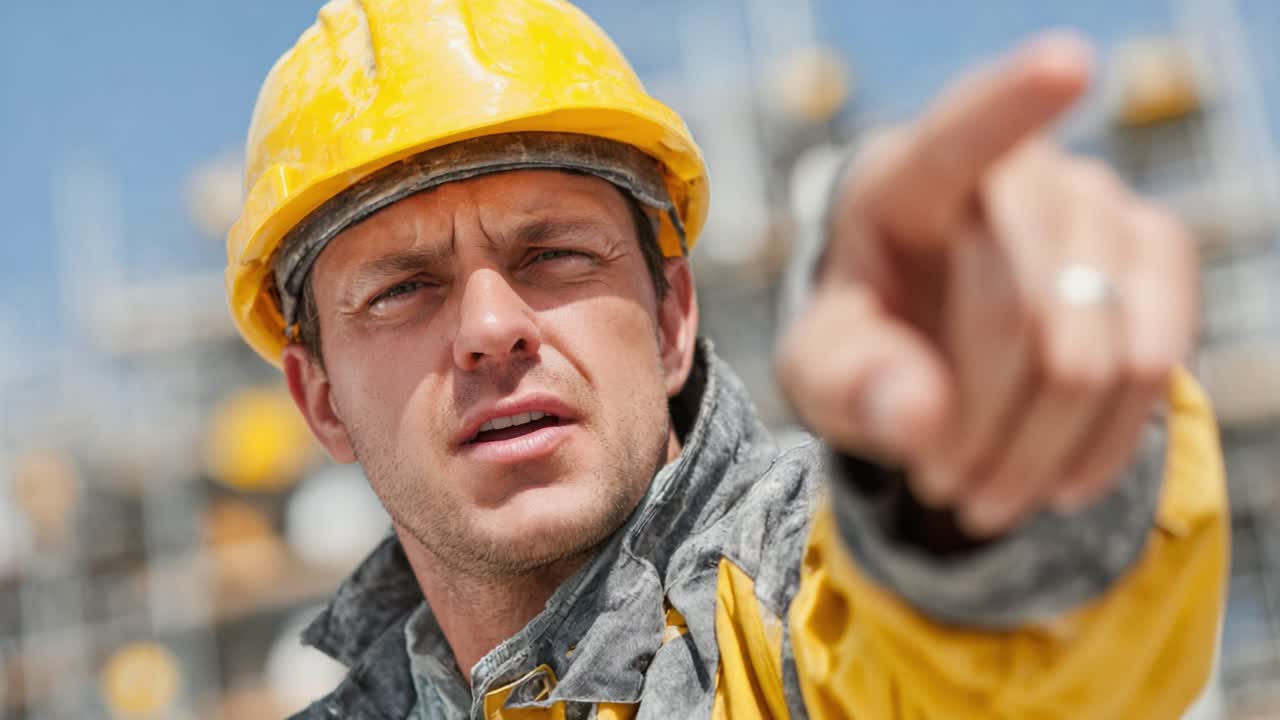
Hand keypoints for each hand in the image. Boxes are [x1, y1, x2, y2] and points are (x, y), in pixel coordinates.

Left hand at [776, 32, 1196, 536]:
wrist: (930, 348)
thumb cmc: (865, 343)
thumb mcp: (823, 372)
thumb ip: (850, 385)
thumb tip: (920, 415)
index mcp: (907, 179)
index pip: (959, 138)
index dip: (1012, 105)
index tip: (1066, 63)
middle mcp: (1015, 172)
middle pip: (1021, 310)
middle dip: (978, 427)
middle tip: (938, 486)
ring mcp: (1098, 201)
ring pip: (1096, 351)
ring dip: (1035, 451)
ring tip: (981, 496)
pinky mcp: (1156, 249)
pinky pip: (1154, 361)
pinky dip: (1102, 443)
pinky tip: (1057, 482)